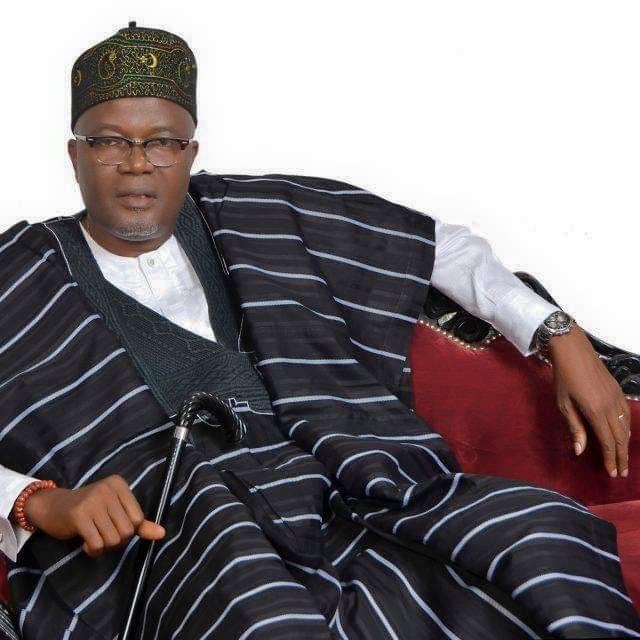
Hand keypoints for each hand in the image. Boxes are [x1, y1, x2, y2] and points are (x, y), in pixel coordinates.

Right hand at [22, 474, 164, 556]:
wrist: (52, 507)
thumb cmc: (89, 510)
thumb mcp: (115, 511)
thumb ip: (140, 523)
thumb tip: (162, 534)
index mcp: (119, 485)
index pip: (138, 519)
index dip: (129, 531)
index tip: (115, 527)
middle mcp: (107, 489)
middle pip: (127, 531)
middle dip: (117, 541)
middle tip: (103, 535)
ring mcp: (92, 501)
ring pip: (113, 539)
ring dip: (104, 546)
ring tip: (94, 537)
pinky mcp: (78, 515)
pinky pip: (97, 544)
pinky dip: (93, 550)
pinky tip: (86, 543)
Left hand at [549, 324, 631, 477]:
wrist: (573, 350)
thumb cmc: (563, 377)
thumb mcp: (564, 403)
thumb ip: (574, 427)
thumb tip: (580, 451)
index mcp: (595, 411)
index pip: (607, 442)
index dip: (611, 459)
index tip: (612, 473)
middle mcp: (611, 406)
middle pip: (620, 438)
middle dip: (622, 457)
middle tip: (622, 473)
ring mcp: (617, 398)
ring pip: (626, 427)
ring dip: (625, 445)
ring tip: (623, 459)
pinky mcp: (618, 391)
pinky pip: (627, 415)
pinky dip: (627, 428)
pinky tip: (623, 434)